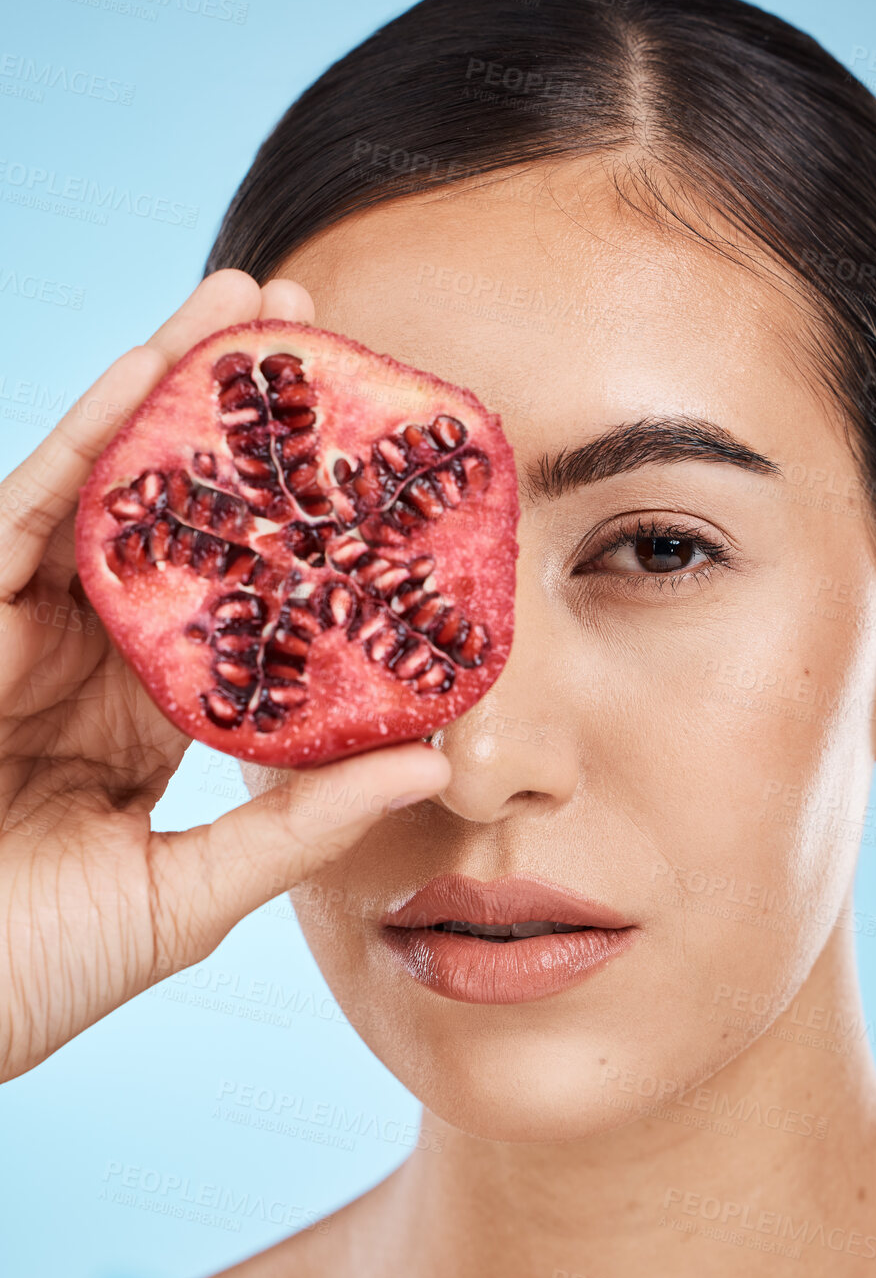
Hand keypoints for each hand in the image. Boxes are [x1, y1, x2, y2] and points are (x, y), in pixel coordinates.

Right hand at [0, 270, 450, 1080]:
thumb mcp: (190, 893)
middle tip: (321, 336)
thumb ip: (301, 825)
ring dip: (171, 386)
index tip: (379, 470)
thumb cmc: (31, 970)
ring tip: (253, 306)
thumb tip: (433, 764)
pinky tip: (157, 364)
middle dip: (238, 424)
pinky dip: (91, 433)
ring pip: (106, 485)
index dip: (303, 532)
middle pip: (176, 516)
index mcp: (151, 715)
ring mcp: (25, 629)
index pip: (241, 602)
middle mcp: (93, 656)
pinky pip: (31, 506)